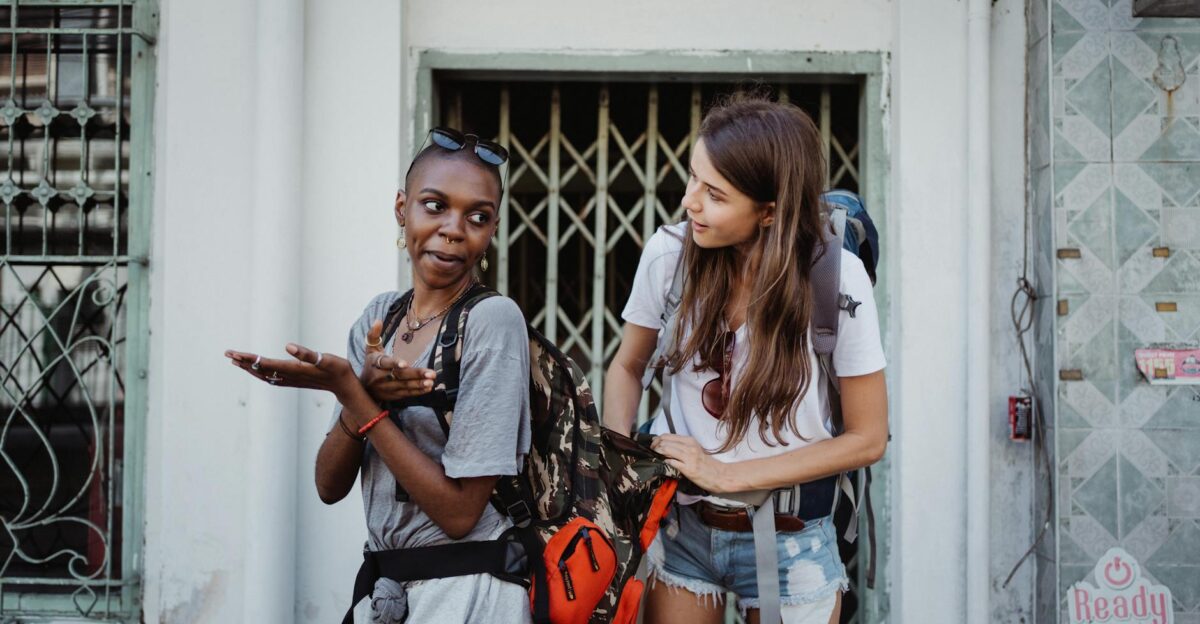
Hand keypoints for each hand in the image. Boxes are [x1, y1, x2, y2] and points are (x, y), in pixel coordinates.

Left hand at [224, 343, 355, 398]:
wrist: (345, 386)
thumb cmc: (338, 370)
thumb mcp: (326, 359)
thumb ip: (307, 354)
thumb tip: (288, 346)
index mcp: (294, 370)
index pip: (266, 364)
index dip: (250, 359)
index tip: (235, 354)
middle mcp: (289, 376)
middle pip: (261, 370)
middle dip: (244, 362)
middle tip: (228, 354)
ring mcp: (291, 380)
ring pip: (264, 375)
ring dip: (249, 367)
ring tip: (236, 360)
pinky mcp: (294, 380)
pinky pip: (270, 377)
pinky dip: (259, 372)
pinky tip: (255, 370)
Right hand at [359, 319, 436, 401]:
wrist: (362, 389)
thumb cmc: (370, 365)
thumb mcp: (370, 350)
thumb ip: (373, 335)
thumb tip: (378, 320)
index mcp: (375, 363)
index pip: (385, 363)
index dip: (395, 363)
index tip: (405, 364)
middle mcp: (380, 377)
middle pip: (400, 375)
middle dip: (416, 374)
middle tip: (432, 373)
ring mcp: (387, 388)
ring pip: (405, 386)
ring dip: (419, 384)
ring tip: (432, 381)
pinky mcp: (393, 396)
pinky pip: (406, 394)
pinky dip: (418, 392)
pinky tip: (428, 387)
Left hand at [650, 434, 729, 493]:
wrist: (720, 475)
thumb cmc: (706, 464)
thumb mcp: (695, 450)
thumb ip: (681, 447)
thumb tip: (664, 446)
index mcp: (690, 440)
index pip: (667, 436)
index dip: (656, 440)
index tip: (653, 445)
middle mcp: (689, 446)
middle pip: (664, 441)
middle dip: (654, 445)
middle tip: (651, 450)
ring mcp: (689, 457)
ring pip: (666, 449)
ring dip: (658, 452)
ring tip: (655, 456)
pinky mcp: (688, 468)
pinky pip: (672, 462)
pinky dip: (665, 462)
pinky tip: (664, 463)